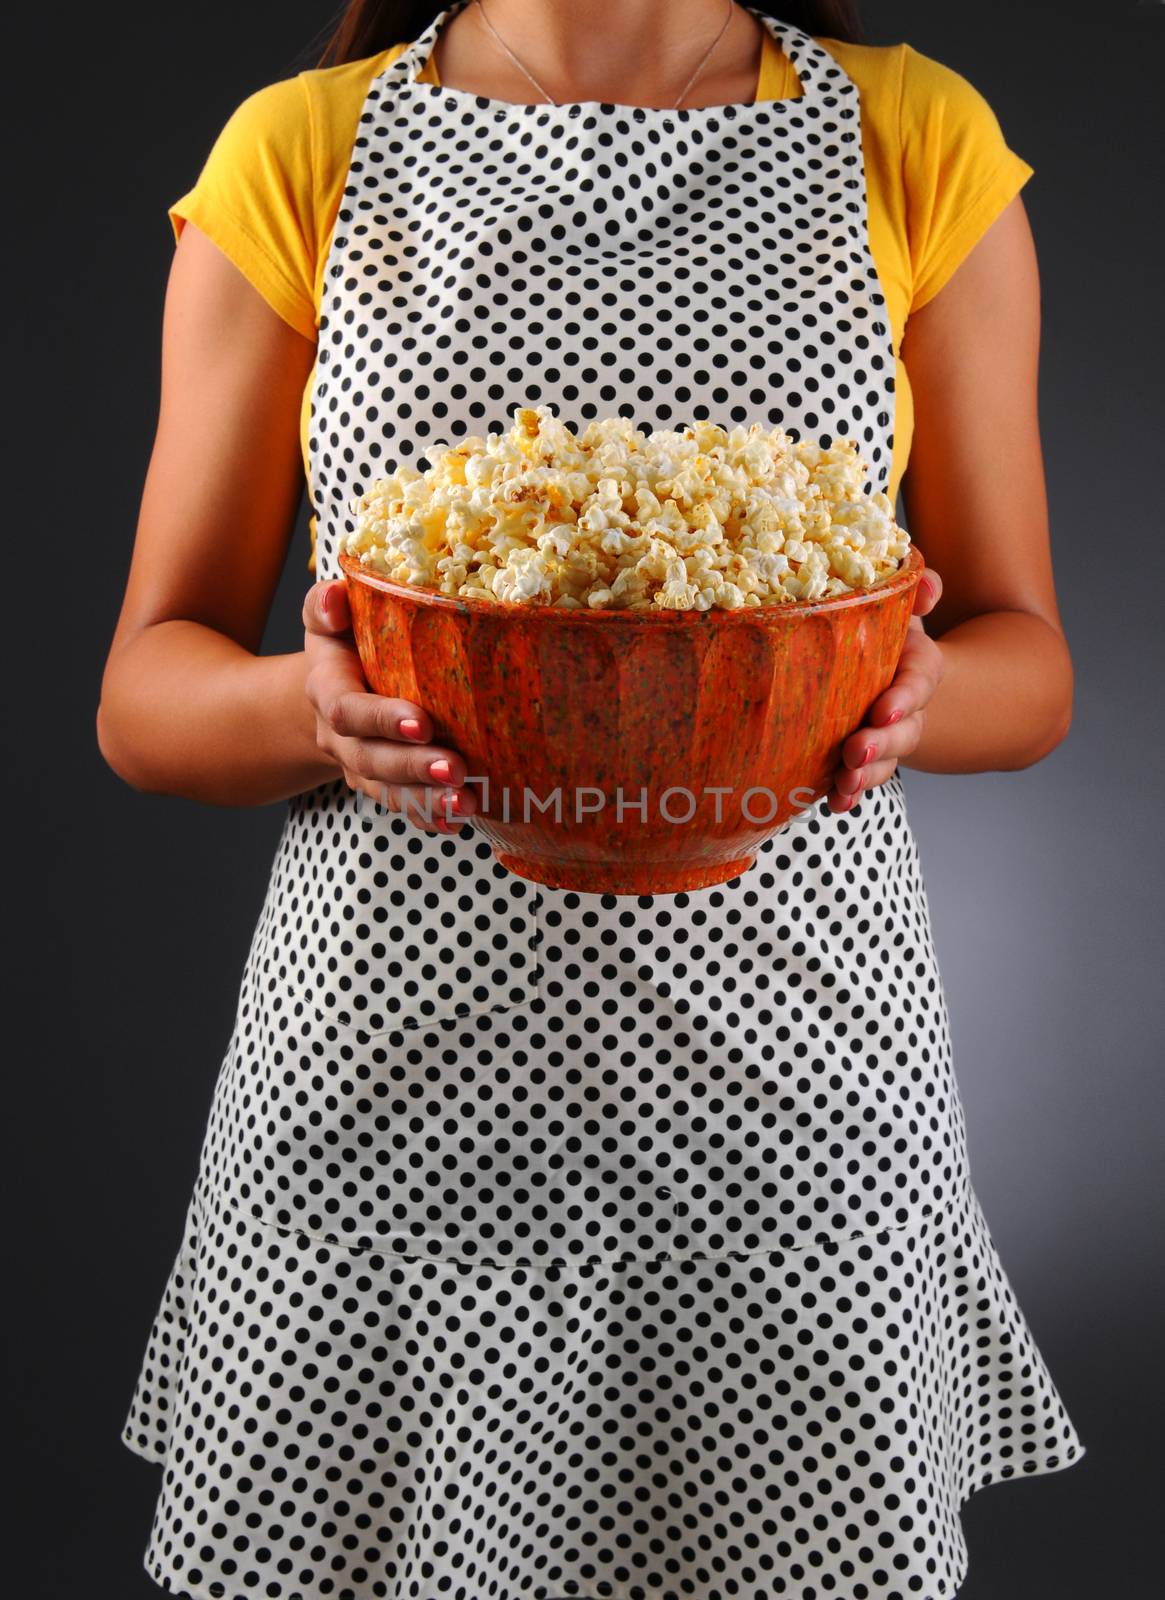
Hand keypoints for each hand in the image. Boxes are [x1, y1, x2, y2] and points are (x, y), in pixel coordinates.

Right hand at [302, 578, 477, 833]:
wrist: (332, 690)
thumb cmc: (343, 643)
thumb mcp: (328, 617)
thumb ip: (324, 605)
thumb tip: (334, 598)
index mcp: (327, 689)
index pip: (348, 710)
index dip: (381, 719)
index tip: (422, 723)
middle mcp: (341, 736)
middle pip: (371, 759)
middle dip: (413, 767)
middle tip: (456, 769)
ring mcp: (363, 766)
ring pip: (389, 791)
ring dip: (428, 799)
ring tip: (467, 801)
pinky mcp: (386, 785)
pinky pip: (405, 807)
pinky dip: (432, 816)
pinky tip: (462, 818)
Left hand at [825, 566, 945, 813]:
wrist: (885, 663)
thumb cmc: (885, 627)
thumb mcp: (900, 604)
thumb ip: (917, 590)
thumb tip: (928, 587)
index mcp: (918, 669)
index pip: (917, 685)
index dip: (904, 700)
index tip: (882, 712)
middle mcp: (906, 710)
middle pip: (904, 733)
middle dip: (882, 745)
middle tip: (856, 751)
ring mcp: (885, 738)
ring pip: (884, 763)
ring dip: (865, 776)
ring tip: (845, 785)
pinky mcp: (862, 756)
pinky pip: (859, 779)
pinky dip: (847, 794)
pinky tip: (833, 803)